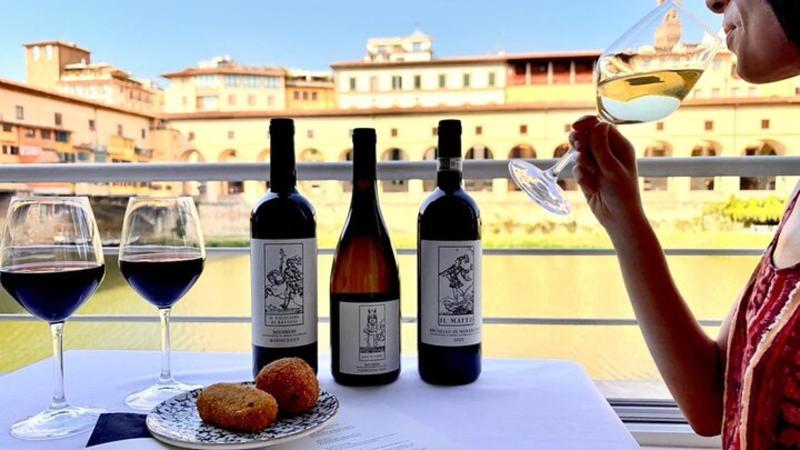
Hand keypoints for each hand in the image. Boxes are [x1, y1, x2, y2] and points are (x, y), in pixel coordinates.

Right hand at [570, 116, 646, 232]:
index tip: (575, 128)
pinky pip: (577, 169)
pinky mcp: (587, 175)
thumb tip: (598, 124)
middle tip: (578, 148)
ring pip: (579, 153)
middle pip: (587, 136)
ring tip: (591, 173)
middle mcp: (608, 152)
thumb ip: (602, 146)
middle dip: (580, 142)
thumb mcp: (611, 168)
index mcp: (620, 146)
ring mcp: (597, 164)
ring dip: (582, 163)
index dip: (587, 123)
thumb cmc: (621, 193)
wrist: (617, 218)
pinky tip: (592, 188)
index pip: (601, 125)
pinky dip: (581, 178)